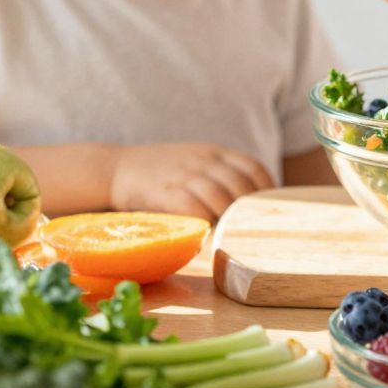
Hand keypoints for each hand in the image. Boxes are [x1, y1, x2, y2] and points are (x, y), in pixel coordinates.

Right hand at [106, 144, 274, 220]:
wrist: (116, 168)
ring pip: (221, 197)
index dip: (266, 189)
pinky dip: (207, 222)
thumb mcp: (194, 159)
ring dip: (231, 219)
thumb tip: (248, 203)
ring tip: (237, 236)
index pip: (253, 167)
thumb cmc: (161, 171)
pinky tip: (212, 235)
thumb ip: (220, 173)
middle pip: (240, 185)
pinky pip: (195, 208)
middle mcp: (203, 161)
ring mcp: (185, 175)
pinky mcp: (167, 193)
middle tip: (257, 230)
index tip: (271, 208)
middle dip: (251, 209)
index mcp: (214, 151)